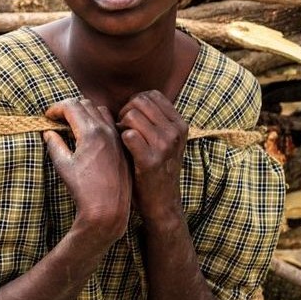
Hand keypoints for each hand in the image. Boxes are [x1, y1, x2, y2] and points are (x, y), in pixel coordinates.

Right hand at [44, 97, 130, 239]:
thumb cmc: (84, 190)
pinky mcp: (122, 146)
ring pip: (100, 111)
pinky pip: (110, 124)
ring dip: (85, 112)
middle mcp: (106, 130)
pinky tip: (89, 137)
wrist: (109, 208)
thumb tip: (49, 132)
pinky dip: (97, 122)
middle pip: (85, 104)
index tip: (47, 116)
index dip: (56, 108)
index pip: (71, 105)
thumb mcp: (63, 166)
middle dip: (69, 108)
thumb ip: (55, 144)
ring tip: (73, 126)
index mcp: (90, 132)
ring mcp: (116, 137)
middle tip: (57, 119)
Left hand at [118, 90, 188, 211]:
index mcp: (180, 124)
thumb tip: (131, 102)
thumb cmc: (157, 170)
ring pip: (132, 115)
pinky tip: (122, 150)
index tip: (130, 120)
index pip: (152, 95)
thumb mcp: (166, 143)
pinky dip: (120, 140)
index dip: (135, 103)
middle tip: (122, 130)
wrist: (162, 204)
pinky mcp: (150, 161)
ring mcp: (164, 146)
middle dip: (125, 112)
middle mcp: (175, 132)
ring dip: (120, 126)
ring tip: (121, 141)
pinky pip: (128, 135)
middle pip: (140, 101)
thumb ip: (155, 122)